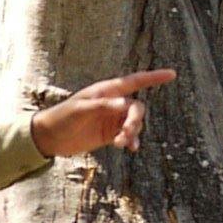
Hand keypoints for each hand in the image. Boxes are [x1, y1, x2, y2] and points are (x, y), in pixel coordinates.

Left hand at [30, 69, 176, 162]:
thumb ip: (102, 106)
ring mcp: (112, 119)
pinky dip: (130, 141)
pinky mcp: (110, 134)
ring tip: (120, 143)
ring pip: (134, 123)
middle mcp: (112, 103)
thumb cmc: (62, 117)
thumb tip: (124, 104)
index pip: (134, 81)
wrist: (50, 138)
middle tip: (125, 133)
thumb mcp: (80, 110)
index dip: (154, 77)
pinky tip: (129, 148)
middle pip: (136, 108)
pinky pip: (127, 136)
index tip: (172, 74)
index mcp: (106, 91)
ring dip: (131, 133)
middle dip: (135, 120)